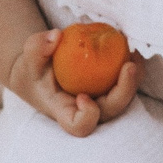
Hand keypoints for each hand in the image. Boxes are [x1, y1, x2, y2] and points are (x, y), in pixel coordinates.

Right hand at [9, 28, 141, 136]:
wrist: (40, 74)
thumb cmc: (33, 71)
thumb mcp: (28, 59)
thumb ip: (36, 48)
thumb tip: (56, 36)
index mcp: (65, 110)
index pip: (79, 126)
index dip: (87, 117)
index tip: (82, 96)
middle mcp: (86, 110)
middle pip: (111, 111)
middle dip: (125, 91)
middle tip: (129, 66)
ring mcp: (100, 101)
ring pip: (124, 98)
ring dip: (134, 79)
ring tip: (135, 54)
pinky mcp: (109, 89)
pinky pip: (126, 83)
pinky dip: (132, 69)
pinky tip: (132, 49)